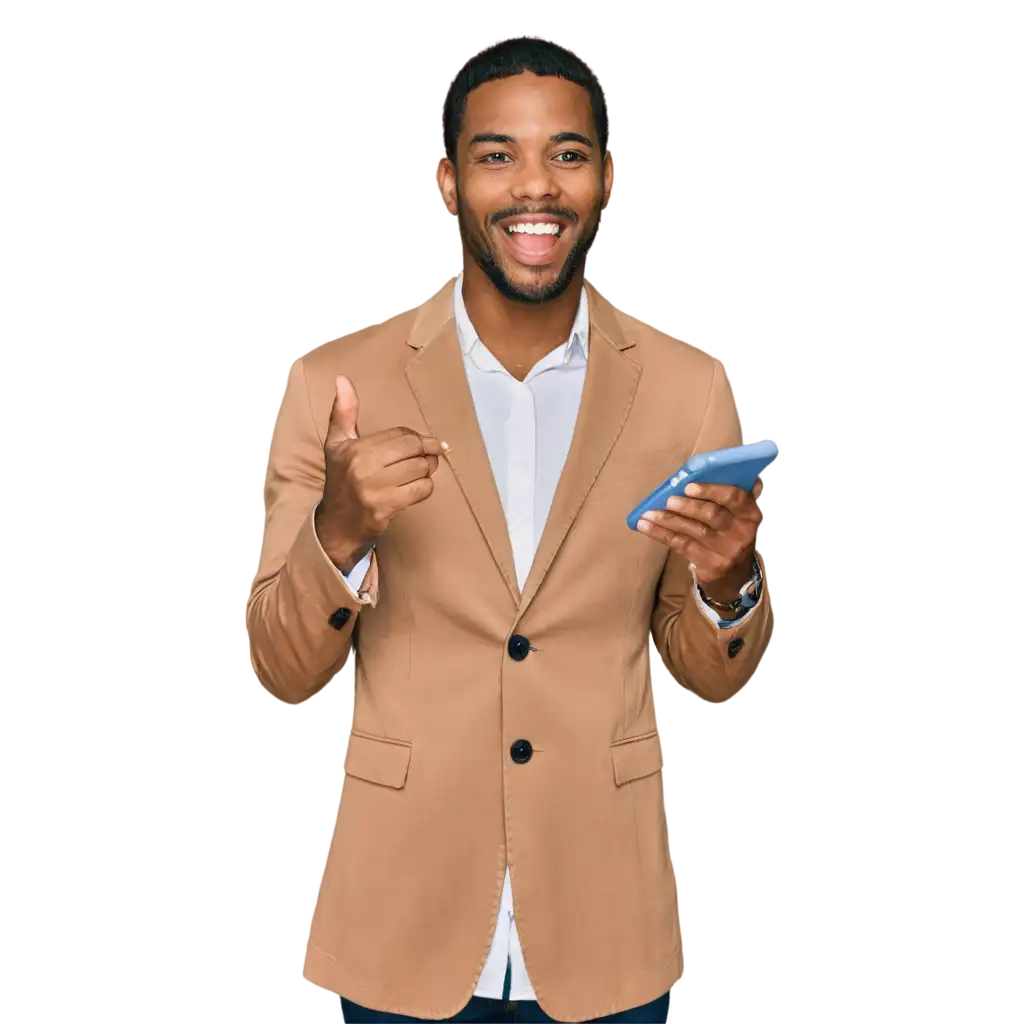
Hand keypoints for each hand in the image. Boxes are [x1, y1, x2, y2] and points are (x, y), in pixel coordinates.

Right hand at [314, 374, 444, 572]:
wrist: (337, 522)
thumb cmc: (341, 478)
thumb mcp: (337, 443)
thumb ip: (343, 412)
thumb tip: (342, 379)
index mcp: (356, 449)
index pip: (402, 435)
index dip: (418, 437)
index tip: (425, 442)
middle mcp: (364, 468)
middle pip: (414, 450)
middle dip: (429, 450)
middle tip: (434, 452)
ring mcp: (375, 490)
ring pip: (421, 469)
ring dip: (428, 469)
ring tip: (423, 469)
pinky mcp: (386, 508)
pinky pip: (421, 490)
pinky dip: (425, 487)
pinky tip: (417, 486)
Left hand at [637, 480, 764, 600]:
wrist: (734, 573)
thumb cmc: (730, 531)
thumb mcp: (739, 514)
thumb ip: (732, 494)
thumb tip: (726, 467)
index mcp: (750, 513)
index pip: (734, 498)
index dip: (711, 490)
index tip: (689, 486)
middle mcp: (741, 533)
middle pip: (711, 515)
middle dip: (687, 506)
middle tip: (668, 500)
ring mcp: (726, 551)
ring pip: (693, 531)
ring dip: (668, 520)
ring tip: (648, 513)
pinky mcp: (709, 565)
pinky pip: (681, 545)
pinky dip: (661, 534)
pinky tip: (645, 526)